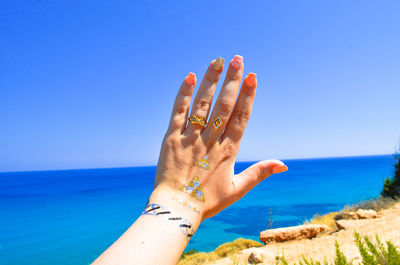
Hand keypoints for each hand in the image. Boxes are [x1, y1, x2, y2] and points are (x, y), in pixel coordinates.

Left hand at [149, 55, 287, 221]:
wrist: (177, 209)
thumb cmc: (207, 201)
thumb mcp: (238, 189)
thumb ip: (260, 173)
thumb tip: (284, 163)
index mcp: (228, 152)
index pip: (241, 118)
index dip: (248, 96)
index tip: (253, 77)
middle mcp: (210, 141)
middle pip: (224, 106)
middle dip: (232, 81)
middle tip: (238, 59)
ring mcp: (190, 138)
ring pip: (202, 105)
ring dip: (211, 81)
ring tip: (218, 61)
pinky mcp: (171, 139)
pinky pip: (178, 113)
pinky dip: (184, 94)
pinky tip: (190, 77)